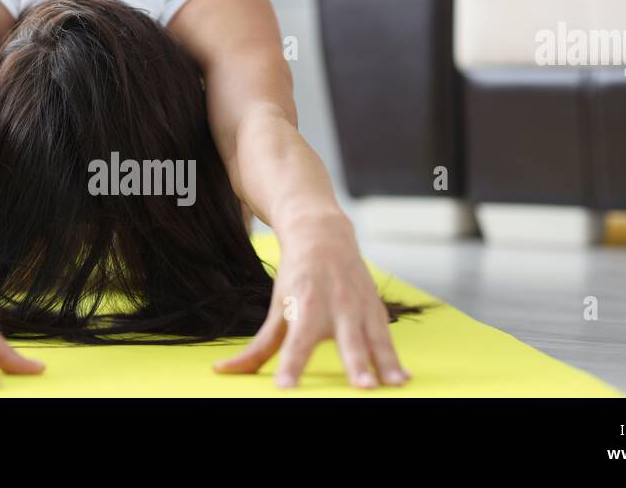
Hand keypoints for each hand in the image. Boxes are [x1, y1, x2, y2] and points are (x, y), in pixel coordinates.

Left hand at [214, 213, 407, 388]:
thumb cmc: (297, 278)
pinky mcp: (376, 310)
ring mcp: (359, 308)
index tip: (285, 388)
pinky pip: (387, 338)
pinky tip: (403, 380)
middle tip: (362, 387)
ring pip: (374, 340)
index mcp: (305, 308)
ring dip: (384, 364)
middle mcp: (335, 308)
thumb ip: (257, 348)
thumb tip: (222, 371)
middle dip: (355, 364)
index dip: (291, 366)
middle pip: (345, 342)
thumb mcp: (277, 309)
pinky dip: (396, 359)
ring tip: (392, 386)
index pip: (296, 344)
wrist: (324, 237)